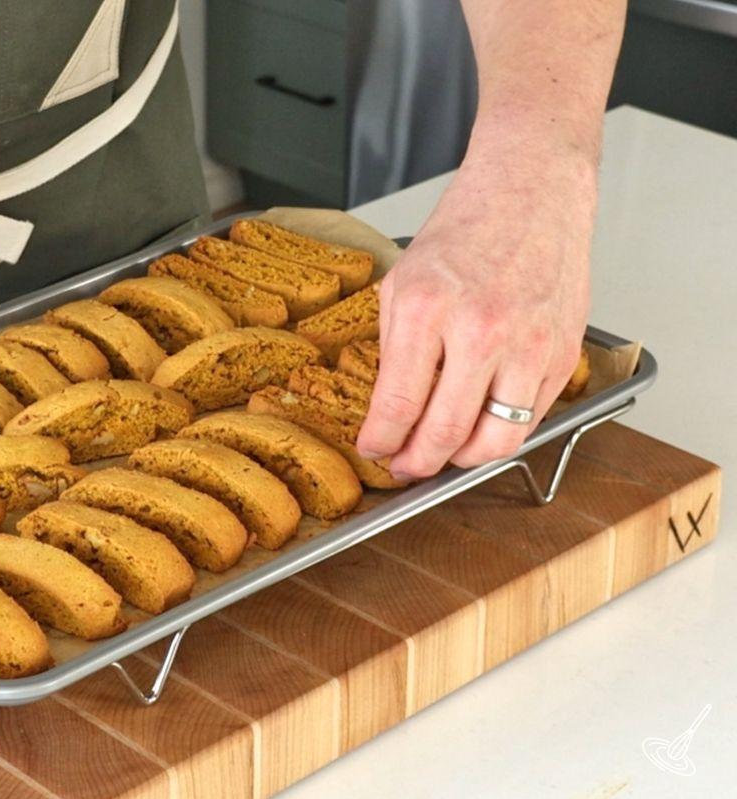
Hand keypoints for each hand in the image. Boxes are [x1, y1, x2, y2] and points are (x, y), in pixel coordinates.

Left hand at [356, 140, 594, 478]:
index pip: (397, 404)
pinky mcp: (562, 353)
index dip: (381, 441)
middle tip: (404, 468)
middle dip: (418, 464)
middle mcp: (479, 331)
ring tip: (443, 455)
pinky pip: (531, 417)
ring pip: (496, 441)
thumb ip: (395, 346)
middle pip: (445, 434)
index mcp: (425, 310)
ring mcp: (527, 345)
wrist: (531, 192)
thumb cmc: (465, 230)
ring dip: (463, 461)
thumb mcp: (403, 281)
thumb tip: (389, 408)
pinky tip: (481, 424)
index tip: (374, 451)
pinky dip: (502, 430)